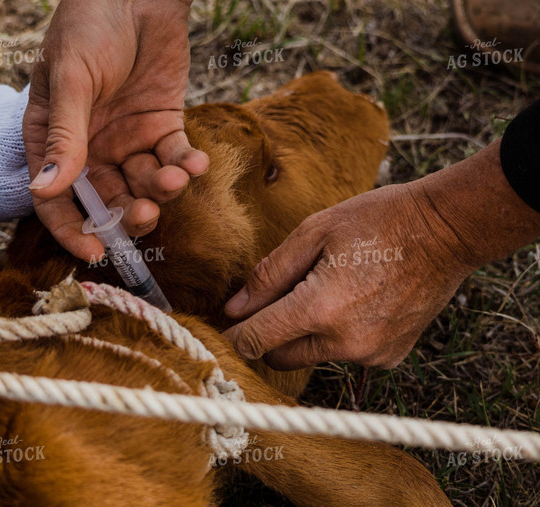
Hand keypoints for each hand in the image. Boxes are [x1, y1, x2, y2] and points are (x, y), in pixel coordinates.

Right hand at [23, 0, 208, 260]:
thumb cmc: (89, 25)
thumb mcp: (71, 79)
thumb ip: (65, 136)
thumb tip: (46, 191)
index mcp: (54, 138)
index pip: (56, 197)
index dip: (71, 230)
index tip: (93, 252)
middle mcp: (91, 146)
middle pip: (106, 198)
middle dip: (126, 214)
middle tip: (145, 216)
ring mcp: (128, 138)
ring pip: (144, 183)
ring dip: (161, 190)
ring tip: (176, 179)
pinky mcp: (163, 126)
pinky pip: (175, 156)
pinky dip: (187, 166)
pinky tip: (196, 165)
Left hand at [223, 182, 475, 369]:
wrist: (446, 231)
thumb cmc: (377, 222)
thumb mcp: (313, 233)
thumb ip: (269, 274)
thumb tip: (235, 308)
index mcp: (319, 309)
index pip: (256, 340)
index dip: (234, 335)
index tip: (226, 326)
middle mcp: (344, 342)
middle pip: (279, 356)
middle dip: (267, 334)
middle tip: (277, 297)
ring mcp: (370, 354)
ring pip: (311, 355)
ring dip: (304, 333)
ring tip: (325, 289)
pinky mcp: (389, 357)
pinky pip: (344, 354)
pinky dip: (336, 335)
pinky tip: (353, 300)